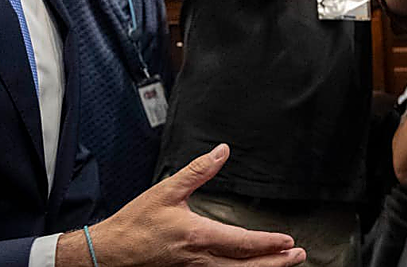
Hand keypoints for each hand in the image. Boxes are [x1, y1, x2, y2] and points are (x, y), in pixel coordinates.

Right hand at [61, 144, 305, 265]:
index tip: (287, 241)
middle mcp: (199, 258)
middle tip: (297, 256)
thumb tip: (221, 152)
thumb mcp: (167, 190)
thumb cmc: (136, 223)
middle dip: (274, 263)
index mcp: (197, 236)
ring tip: (282, 264)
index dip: (268, 243)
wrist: (110, 252)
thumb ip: (198, 171)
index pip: (242, 243)